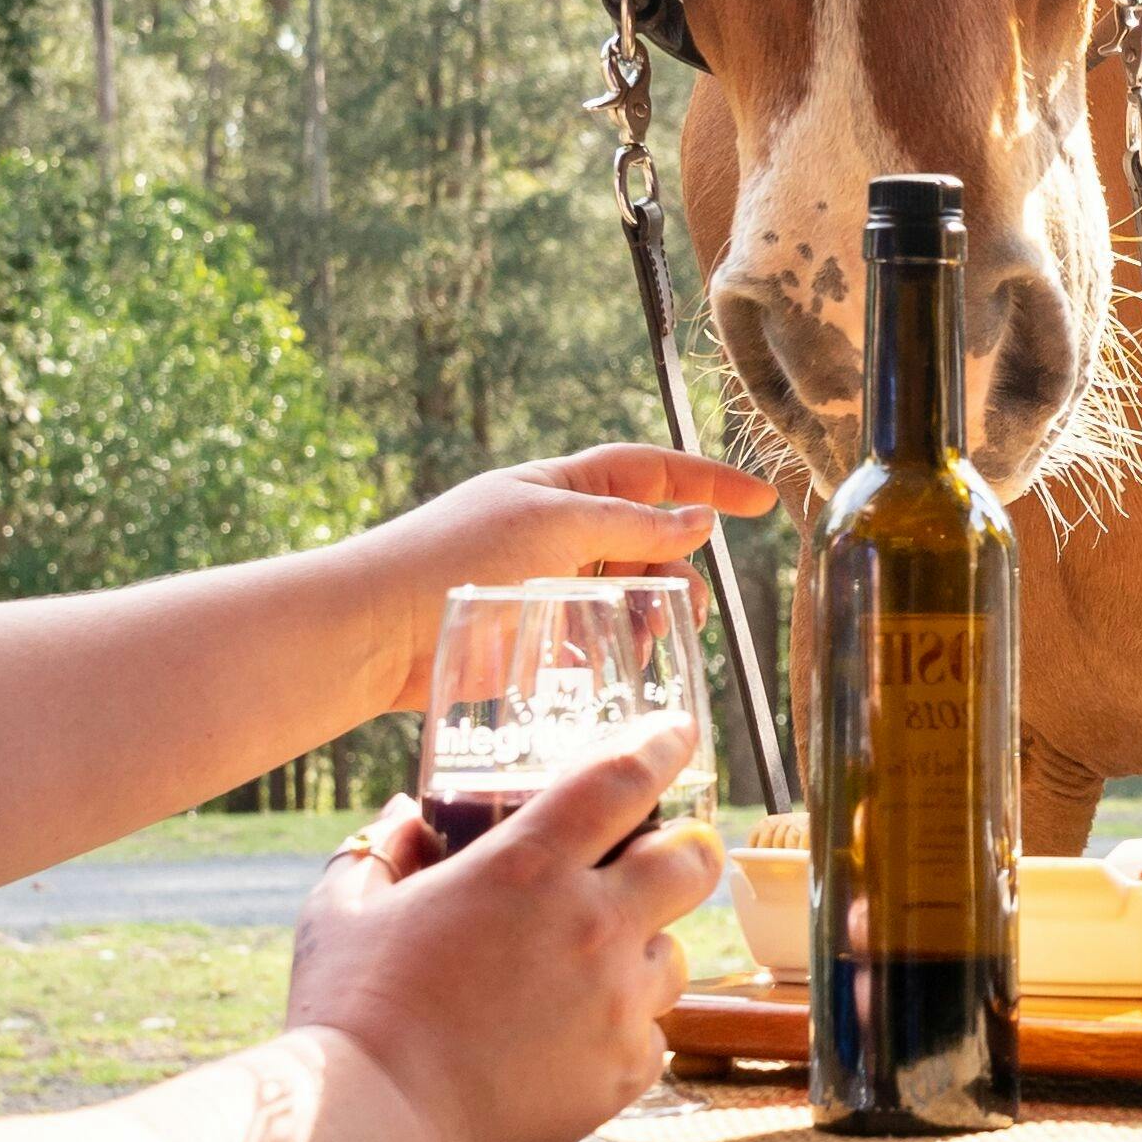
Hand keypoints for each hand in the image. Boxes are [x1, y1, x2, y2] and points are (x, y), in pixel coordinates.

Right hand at [286, 728, 723, 1141]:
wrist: (370, 1127)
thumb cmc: (347, 1012)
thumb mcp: (342, 910)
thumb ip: (380, 850)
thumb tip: (401, 815)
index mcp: (527, 868)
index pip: (622, 780)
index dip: (660, 746)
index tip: (677, 733)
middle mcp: (591, 926)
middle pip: (692, 860)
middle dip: (685, 847)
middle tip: (658, 854)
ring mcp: (617, 1002)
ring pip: (677, 953)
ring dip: (646, 946)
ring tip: (591, 964)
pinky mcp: (624, 1072)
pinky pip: (652, 1032)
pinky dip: (624, 1026)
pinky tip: (572, 1036)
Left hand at [354, 447, 771, 709]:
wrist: (376, 630)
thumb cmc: (456, 558)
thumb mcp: (556, 525)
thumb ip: (634, 526)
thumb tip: (698, 520)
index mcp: (559, 489)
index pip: (651, 472)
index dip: (709, 481)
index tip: (765, 500)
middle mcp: (554, 531)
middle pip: (643, 541)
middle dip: (678, 570)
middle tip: (693, 610)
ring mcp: (541, 586)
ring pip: (623, 595)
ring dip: (650, 614)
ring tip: (655, 641)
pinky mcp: (526, 639)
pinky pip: (590, 640)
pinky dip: (614, 651)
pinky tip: (616, 668)